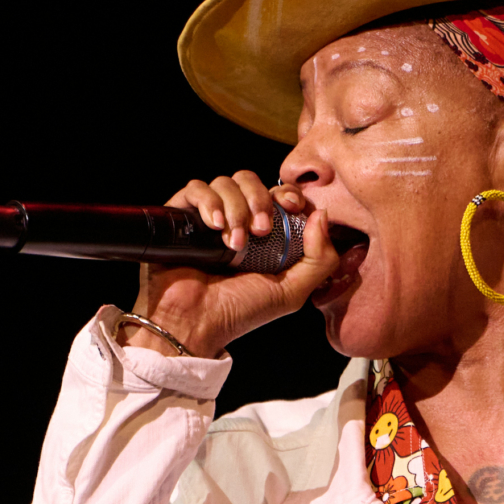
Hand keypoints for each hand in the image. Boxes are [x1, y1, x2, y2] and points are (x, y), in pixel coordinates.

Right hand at [126, 172, 338, 357]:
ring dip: (236, 208)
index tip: (292, 207)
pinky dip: (209, 202)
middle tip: (260, 231)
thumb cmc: (240, 311)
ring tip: (234, 243)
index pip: (279, 195)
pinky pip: (196, 188)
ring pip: (226, 182)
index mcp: (265, 235)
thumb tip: (322, 214)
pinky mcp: (181, 215)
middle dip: (260, 200)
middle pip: (252, 181)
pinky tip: (214, 226)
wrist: (194, 322)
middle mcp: (237, 221)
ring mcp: (208, 217)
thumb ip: (320, 258)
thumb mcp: (292, 291)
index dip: (289, 194)